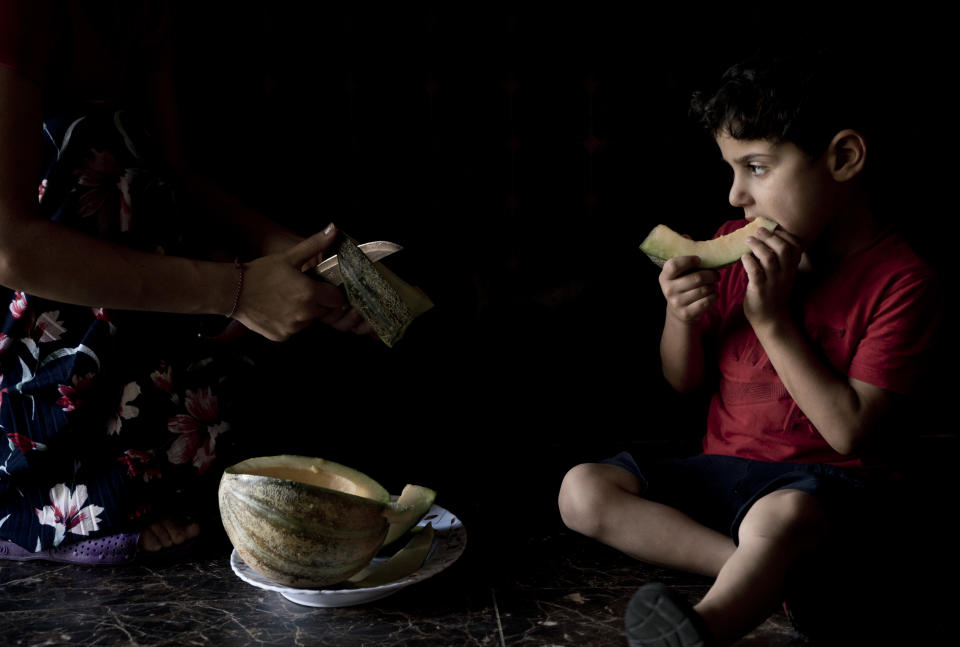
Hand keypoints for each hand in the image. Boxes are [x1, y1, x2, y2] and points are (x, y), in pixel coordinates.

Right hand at [232, 224, 369, 340]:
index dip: (333, 292)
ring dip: (304, 312)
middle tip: (301, 290)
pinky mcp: (281, 336)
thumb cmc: (261, 272)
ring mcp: (293, 328)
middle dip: (318, 301)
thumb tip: (334, 229)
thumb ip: (315, 244)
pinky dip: (289, 321)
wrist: (232, 291)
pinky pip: (293, 329)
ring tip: (286, 298)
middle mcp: (304, 314)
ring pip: (309, 320)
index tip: (325, 287)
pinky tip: (277, 309)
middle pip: (324, 310)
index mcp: (309, 293)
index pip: (337, 299)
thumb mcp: (289, 256)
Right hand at [659, 255, 719, 324]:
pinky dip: (714, 296)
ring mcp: (677, 303)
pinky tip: (713, 295)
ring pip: (704, 289)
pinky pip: (707, 301)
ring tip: (711, 286)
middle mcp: (669, 290)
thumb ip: (687, 265)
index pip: (674, 265)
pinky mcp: (686, 313)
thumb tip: (708, 258)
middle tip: (716, 275)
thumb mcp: (678, 276)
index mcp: (665, 277)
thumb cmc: (683, 287)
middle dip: (711, 275)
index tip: (698, 260)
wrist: (678, 312)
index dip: (689, 260)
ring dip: (713, 286)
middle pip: (697, 278)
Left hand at [741, 227, 802, 329]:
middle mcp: (785, 274)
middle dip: (771, 237)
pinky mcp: (760, 290)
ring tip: (748, 240)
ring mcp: (773, 283)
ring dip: (758, 246)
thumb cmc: (772, 294)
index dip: (787, 235)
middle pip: (784, 249)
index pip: (796, 247)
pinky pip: (755, 272)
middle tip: (759, 230)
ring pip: (769, 258)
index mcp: (791, 269)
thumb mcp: (781, 276)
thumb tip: (763, 240)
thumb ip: (776, 260)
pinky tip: (744, 257)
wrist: (770, 319)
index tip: (776, 228)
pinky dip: (749, 261)